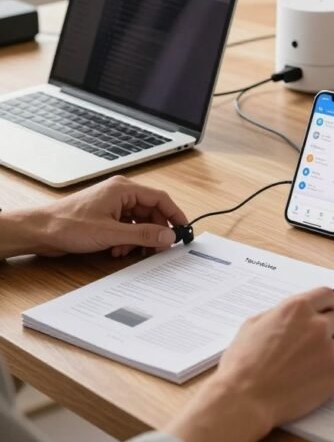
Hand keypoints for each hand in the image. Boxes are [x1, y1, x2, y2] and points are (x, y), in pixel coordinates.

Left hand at [2, 175, 187, 258]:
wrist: (41, 231)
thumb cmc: (68, 225)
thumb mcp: (111, 234)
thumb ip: (143, 235)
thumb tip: (167, 235)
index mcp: (124, 189)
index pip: (160, 198)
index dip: (175, 215)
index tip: (183, 230)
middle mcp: (120, 194)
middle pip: (151, 211)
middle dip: (155, 232)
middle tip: (159, 249)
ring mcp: (112, 205)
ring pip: (139, 222)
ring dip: (139, 239)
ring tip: (132, 252)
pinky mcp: (105, 217)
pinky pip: (126, 228)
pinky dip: (127, 241)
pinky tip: (117, 251)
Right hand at [166, 287, 333, 441]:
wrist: (245, 397)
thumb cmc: (243, 363)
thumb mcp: (254, 324)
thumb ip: (280, 315)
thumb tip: (293, 316)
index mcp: (298, 308)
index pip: (328, 296)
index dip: (326, 306)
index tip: (324, 314)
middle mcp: (318, 325)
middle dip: (332, 329)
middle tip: (317, 342)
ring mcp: (328, 350)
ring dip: (333, 351)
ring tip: (312, 363)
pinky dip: (332, 372)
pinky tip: (312, 378)